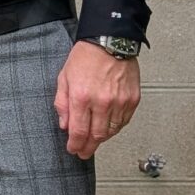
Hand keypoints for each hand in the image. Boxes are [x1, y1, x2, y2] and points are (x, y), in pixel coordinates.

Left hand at [55, 41, 140, 159]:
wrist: (110, 41)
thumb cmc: (86, 56)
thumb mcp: (64, 78)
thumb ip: (63, 103)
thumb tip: (65, 125)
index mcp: (82, 96)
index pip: (79, 131)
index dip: (76, 145)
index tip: (74, 150)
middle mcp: (102, 102)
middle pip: (97, 136)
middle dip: (89, 147)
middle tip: (84, 152)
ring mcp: (120, 102)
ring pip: (112, 131)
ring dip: (102, 139)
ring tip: (94, 140)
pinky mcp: (132, 100)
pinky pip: (124, 122)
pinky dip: (116, 128)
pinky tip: (109, 128)